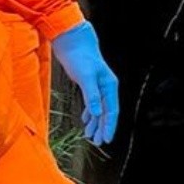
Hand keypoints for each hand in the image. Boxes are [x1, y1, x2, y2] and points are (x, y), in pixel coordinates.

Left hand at [50, 23, 119, 144]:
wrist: (72, 41)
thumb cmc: (79, 57)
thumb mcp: (85, 77)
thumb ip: (92, 95)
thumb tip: (97, 113)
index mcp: (109, 85)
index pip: (111, 110)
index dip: (109, 126)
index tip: (106, 139)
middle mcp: (106, 87)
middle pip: (106, 112)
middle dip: (102, 128)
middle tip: (97, 142)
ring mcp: (98, 85)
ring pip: (99, 108)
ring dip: (95, 123)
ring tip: (90, 136)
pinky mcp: (89, 83)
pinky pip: (92, 103)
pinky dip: (90, 113)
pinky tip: (86, 120)